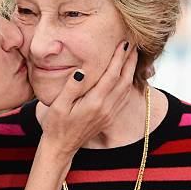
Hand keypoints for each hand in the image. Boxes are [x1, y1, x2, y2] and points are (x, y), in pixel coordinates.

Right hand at [40, 40, 137, 156]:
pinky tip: (126, 75)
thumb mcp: (58, 106)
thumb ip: (71, 87)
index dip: (119, 58)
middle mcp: (106, 109)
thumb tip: (82, 70)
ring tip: (132, 55)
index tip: (124, 43)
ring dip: (131, 71)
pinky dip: (128, 83)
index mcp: (94, 103)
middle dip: (130, 61)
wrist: (61, 147)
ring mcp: (109, 114)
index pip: (112, 76)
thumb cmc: (56, 125)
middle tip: (134, 43)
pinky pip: (123, 98)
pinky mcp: (109, 117)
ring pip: (126, 89)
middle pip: (124, 80)